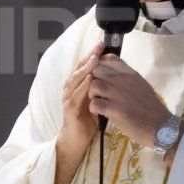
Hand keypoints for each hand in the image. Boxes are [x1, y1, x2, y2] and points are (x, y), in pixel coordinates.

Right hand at [56, 43, 102, 167]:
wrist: (78, 139)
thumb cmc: (88, 119)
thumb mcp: (98, 99)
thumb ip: (102, 86)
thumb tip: (115, 73)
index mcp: (79, 85)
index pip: (85, 66)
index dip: (93, 55)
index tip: (103, 45)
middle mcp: (72, 88)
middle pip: (79, 68)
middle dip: (89, 57)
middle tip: (98, 47)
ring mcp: (69, 98)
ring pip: (76, 79)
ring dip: (85, 69)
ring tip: (94, 60)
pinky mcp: (69, 109)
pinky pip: (75, 96)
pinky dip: (82, 87)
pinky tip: (89, 81)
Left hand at [87, 54, 172, 148]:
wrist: (160, 126)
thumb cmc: (150, 108)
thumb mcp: (141, 85)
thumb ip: (127, 77)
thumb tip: (113, 69)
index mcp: (131, 74)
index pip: (110, 58)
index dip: (100, 64)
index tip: (100, 74)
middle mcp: (125, 81)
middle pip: (97, 70)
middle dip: (93, 79)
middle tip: (96, 90)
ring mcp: (120, 95)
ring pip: (93, 85)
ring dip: (92, 94)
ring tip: (98, 102)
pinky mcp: (116, 110)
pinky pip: (95, 103)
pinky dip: (94, 108)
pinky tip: (99, 112)